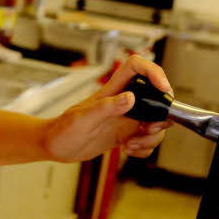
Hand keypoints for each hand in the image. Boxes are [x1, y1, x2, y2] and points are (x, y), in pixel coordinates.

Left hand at [42, 55, 172, 162]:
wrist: (55, 147)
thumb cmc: (63, 129)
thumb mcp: (84, 118)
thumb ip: (108, 107)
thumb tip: (131, 98)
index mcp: (113, 90)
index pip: (138, 67)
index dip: (154, 73)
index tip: (163, 89)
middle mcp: (123, 102)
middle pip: (156, 99)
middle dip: (160, 116)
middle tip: (148, 130)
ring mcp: (126, 118)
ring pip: (155, 123)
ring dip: (151, 138)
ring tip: (132, 144)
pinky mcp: (126, 134)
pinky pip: (146, 139)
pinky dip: (144, 148)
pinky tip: (128, 150)